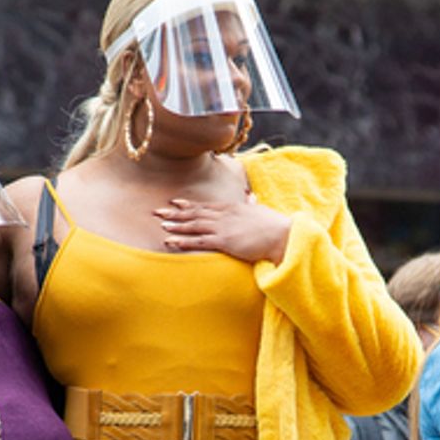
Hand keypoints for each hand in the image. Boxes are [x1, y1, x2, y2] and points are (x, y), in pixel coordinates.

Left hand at [155, 195, 291, 262]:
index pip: (205, 205)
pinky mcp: (224, 241)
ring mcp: (222, 227)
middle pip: (194, 213)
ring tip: (161, 225)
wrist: (282, 234)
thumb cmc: (274, 225)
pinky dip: (183, 240)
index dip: (188, 205)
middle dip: (174, 213)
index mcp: (231, 207)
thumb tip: (251, 198)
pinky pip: (198, 241)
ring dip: (176, 225)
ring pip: (193, 225)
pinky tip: (171, 241)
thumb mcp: (259, 211)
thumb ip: (251, 205)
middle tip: (157, 212)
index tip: (175, 203)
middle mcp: (223, 214)